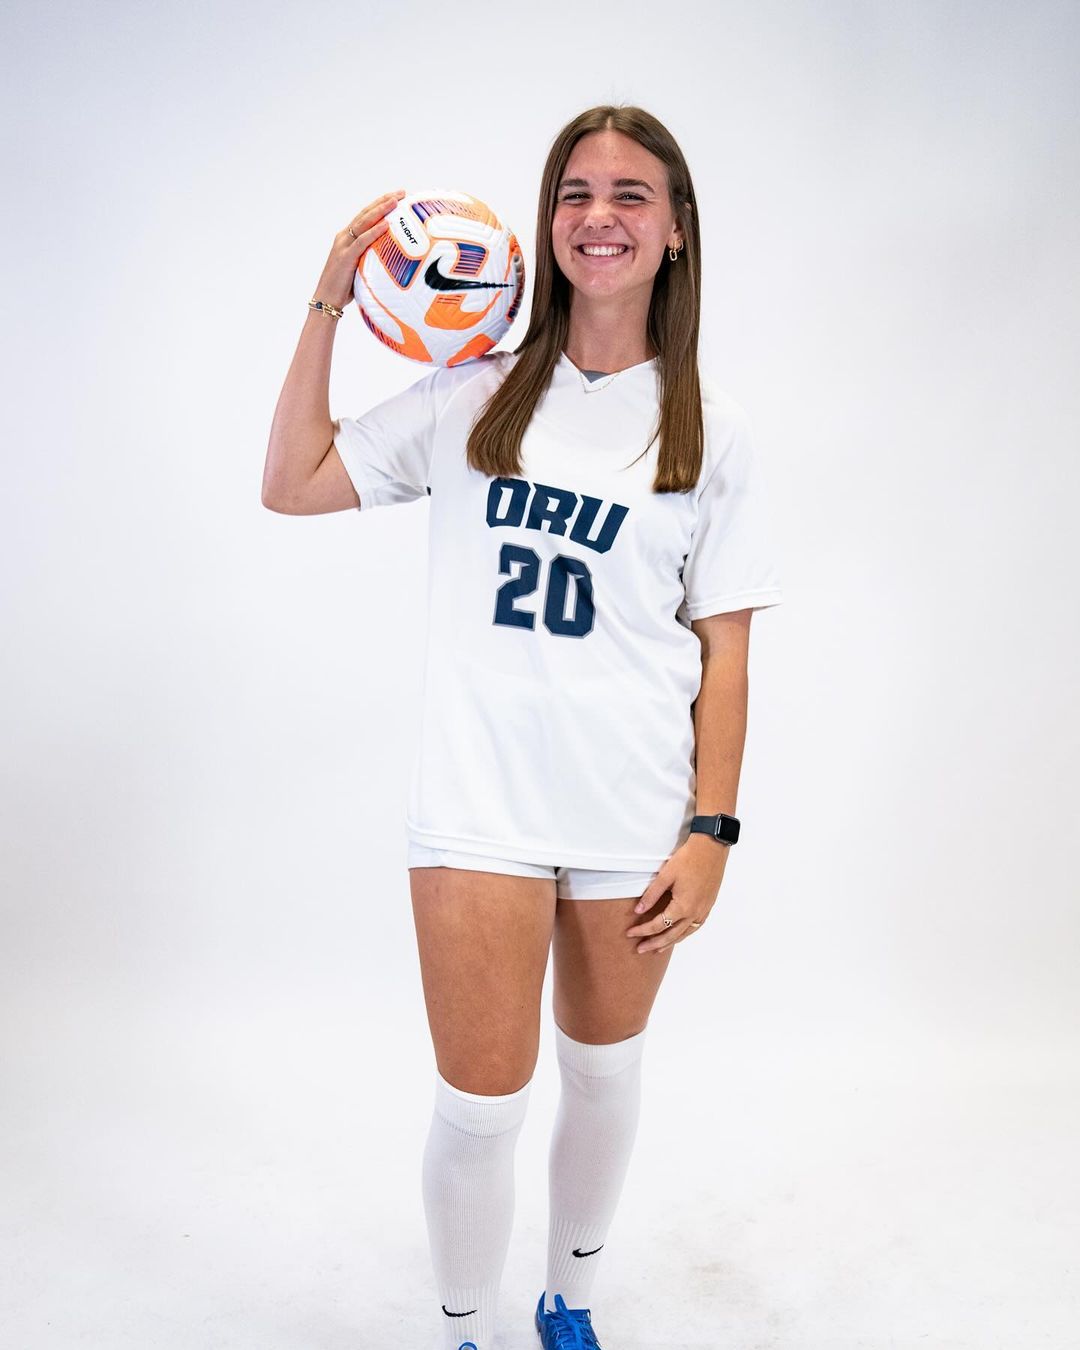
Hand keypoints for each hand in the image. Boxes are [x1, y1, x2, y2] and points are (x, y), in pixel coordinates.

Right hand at [313, 189, 407, 310]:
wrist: (326, 300)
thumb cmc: (344, 289)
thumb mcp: (360, 268)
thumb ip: (370, 258)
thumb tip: (391, 260)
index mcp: (347, 238)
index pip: (365, 216)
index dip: (380, 205)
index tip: (396, 197)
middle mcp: (344, 237)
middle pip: (366, 214)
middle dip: (383, 201)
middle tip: (401, 192)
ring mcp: (343, 246)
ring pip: (364, 223)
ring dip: (380, 210)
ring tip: (395, 201)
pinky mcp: (345, 257)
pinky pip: (362, 241)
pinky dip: (374, 231)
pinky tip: (386, 224)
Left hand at [624, 833, 730, 953]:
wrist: (712, 848)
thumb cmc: (688, 858)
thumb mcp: (666, 875)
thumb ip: (651, 895)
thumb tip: (638, 911)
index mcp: (682, 907)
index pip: (658, 925)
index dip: (642, 931)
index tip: (630, 934)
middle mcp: (694, 913)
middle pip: (671, 935)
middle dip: (654, 943)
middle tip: (640, 950)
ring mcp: (703, 911)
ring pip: (684, 934)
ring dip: (669, 942)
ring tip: (657, 949)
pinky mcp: (708, 905)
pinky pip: (695, 927)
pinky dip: (684, 934)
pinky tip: (678, 935)